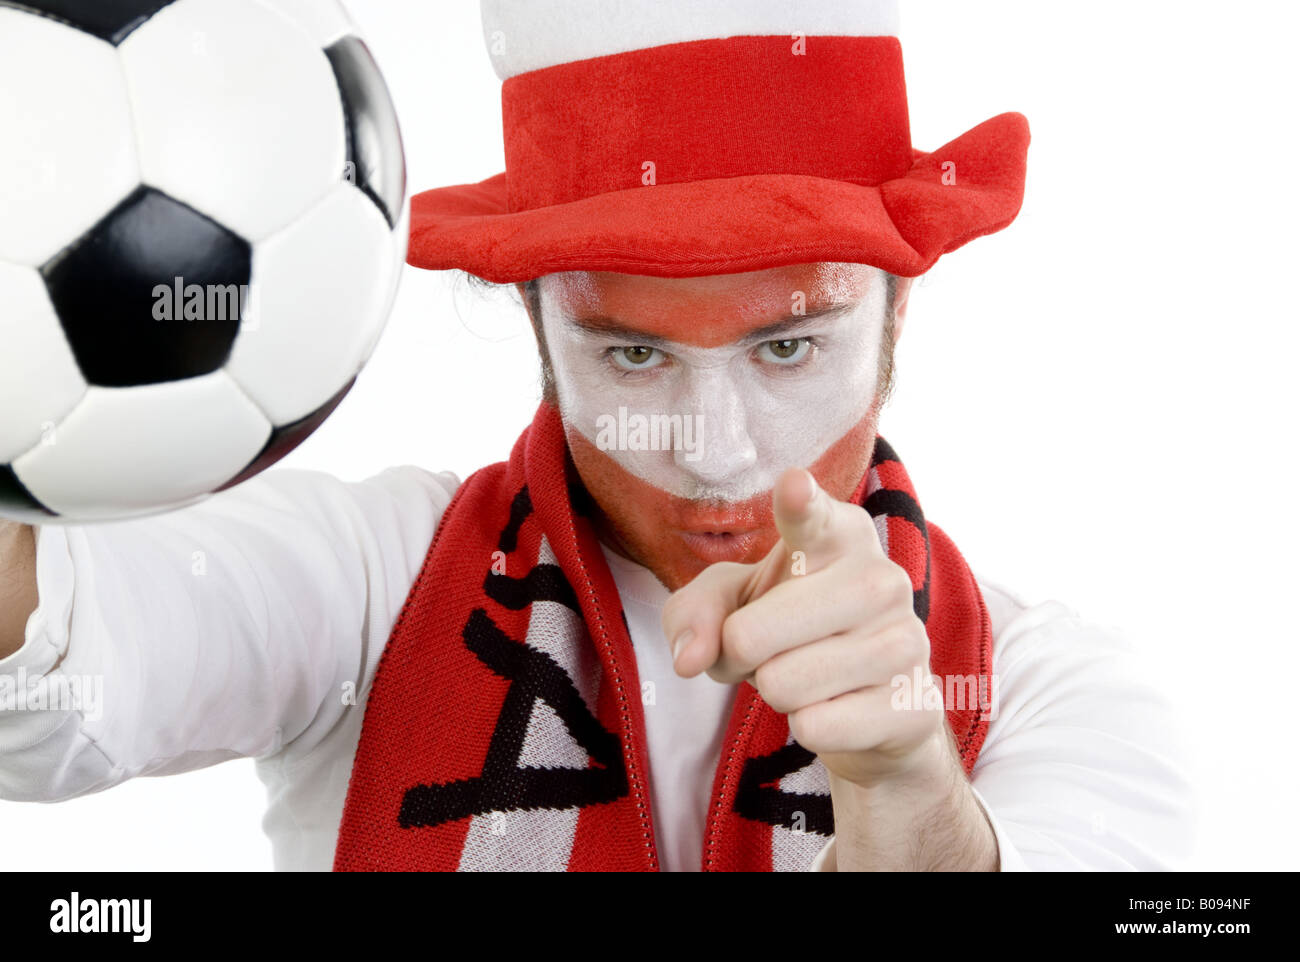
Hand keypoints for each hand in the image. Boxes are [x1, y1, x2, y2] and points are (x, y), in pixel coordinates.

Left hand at [661, 467, 950, 788]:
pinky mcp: (916, 705)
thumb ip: (694, 613)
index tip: (792, 484)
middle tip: (765, 650)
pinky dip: (809, 727)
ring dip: (775, 692)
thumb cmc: (789, 632)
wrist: (869, 709)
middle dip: (738, 654)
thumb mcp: (730, 607)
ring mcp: (907, 642)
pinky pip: (817, 727)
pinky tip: (839, 709)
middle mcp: (880, 579)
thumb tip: (690, 658)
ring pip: (783, 685)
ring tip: (806, 675)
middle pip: (752, 634)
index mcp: (838, 534)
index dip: (799, 504)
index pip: (811, 517)